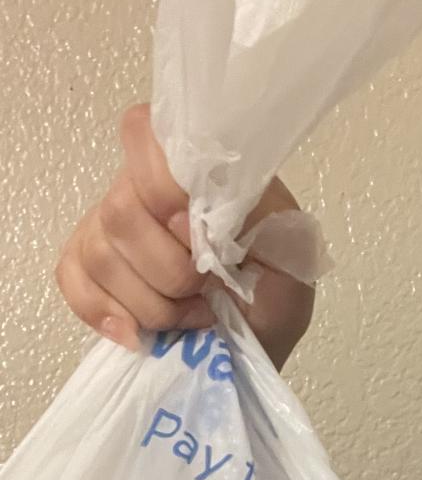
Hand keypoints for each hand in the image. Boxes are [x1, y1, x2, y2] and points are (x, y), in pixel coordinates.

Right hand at [55, 103, 315, 370]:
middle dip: (167, 270)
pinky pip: (72, 278)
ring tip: (190, 317)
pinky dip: (102, 310)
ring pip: (97, 253)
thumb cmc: (277, 297)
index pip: (144, 134)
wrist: (258, 344)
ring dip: (148, 303)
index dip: (159, 186)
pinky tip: (137, 333)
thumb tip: (190, 214)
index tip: (196, 237)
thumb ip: (251, 217)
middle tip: (204, 294)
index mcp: (196, 171)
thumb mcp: (290, 255)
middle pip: (119, 212)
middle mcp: (145, 190)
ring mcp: (113, 229)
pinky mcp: (94, 270)